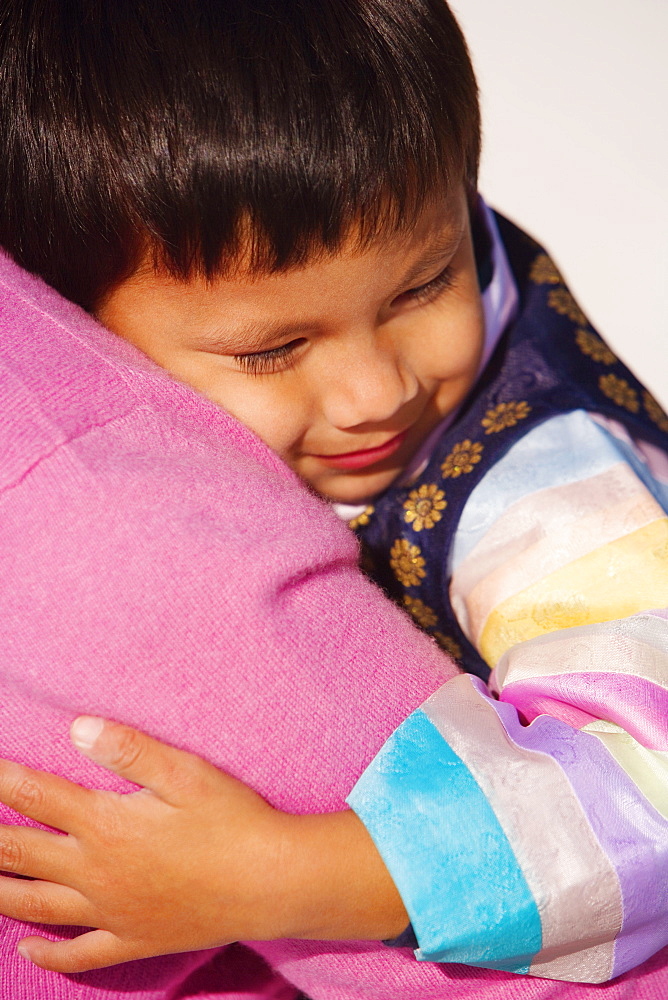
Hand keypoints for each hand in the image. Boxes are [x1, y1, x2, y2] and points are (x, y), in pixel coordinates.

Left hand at [0, 719, 407, 973]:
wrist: (272, 883)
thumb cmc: (232, 820)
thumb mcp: (184, 772)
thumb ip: (128, 750)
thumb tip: (76, 728)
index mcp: (107, 825)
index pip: (36, 796)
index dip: (1, 780)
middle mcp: (97, 872)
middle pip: (21, 854)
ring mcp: (112, 912)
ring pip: (37, 905)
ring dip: (1, 892)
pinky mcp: (134, 939)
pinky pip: (79, 955)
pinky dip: (47, 955)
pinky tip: (27, 948)